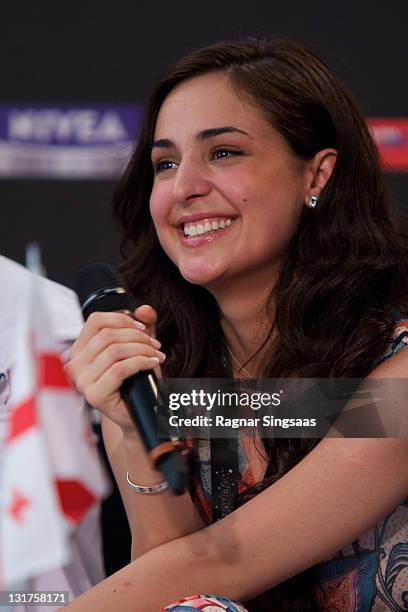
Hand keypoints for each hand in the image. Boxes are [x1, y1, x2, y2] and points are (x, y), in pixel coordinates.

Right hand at [66, 305, 164, 433]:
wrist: (137, 414)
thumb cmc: (135, 382)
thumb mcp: (139, 348)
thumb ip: (142, 326)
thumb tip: (145, 309)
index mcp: (80, 350)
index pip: (95, 321)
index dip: (121, 318)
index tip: (142, 327)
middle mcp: (76, 364)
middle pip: (107, 335)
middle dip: (137, 336)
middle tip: (155, 345)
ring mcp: (82, 381)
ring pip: (114, 351)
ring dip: (142, 349)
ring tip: (157, 355)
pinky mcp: (94, 395)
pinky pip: (120, 369)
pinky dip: (141, 362)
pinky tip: (152, 363)